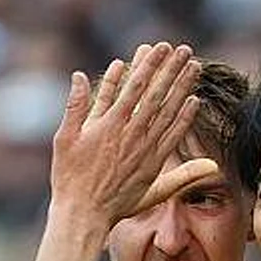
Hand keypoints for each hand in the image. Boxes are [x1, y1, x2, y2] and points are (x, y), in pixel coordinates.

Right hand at [49, 43, 214, 226]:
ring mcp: (144, 150)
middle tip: (185, 50)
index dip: (150, 64)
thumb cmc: (70, 177)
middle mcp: (131, 134)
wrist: (83, 213)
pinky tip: (194, 102)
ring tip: (195, 68)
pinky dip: (184, 119)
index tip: (162, 47)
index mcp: (110, 123)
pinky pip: (172, 138)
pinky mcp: (152, 166)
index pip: (136, 86)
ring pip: (168, 113)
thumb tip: (78, 76)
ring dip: (183, 88)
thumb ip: (75, 106)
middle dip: (171, 70)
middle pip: (157, 95)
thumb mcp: (65, 138)